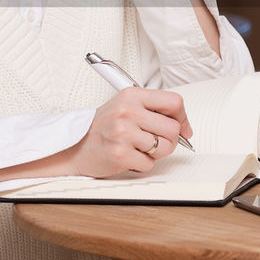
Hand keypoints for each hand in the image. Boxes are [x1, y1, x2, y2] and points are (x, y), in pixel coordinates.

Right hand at [68, 87, 192, 177]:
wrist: (75, 146)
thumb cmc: (103, 128)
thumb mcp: (126, 107)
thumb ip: (153, 111)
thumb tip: (185, 127)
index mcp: (132, 95)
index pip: (173, 101)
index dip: (183, 117)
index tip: (183, 128)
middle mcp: (127, 111)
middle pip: (173, 128)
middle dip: (170, 140)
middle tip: (155, 142)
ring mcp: (123, 132)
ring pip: (164, 148)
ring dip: (155, 154)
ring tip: (139, 149)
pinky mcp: (120, 153)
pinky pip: (149, 164)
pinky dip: (142, 164)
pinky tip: (128, 157)